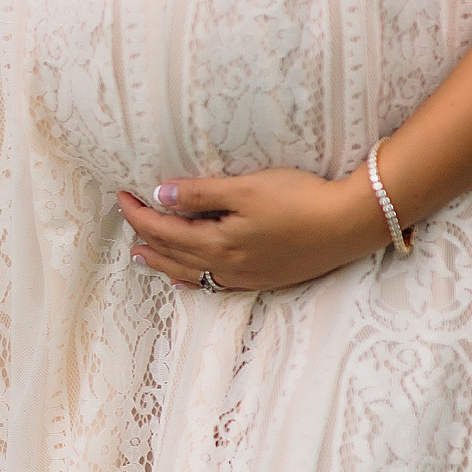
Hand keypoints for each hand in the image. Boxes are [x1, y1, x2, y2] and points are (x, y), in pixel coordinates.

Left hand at [118, 168, 391, 292]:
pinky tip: (188, 278)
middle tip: (127, 223)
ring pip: (191, 272)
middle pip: (172, 253)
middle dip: (145, 237)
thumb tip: (160, 195)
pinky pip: (215, 283)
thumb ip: (200, 193)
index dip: (139, 213)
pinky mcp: (264, 278)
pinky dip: (193, 278)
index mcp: (217, 243)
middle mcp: (226, 266)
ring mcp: (245, 276)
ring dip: (163, 262)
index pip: (163, 229)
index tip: (122, 196)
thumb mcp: (246, 188)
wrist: (350, 224)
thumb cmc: (300, 199)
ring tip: (142, 256)